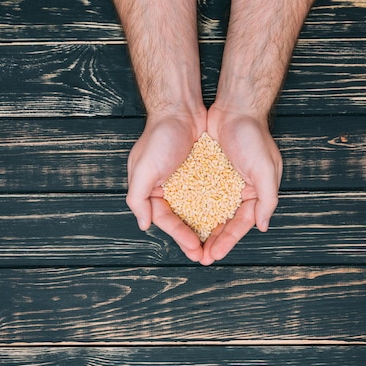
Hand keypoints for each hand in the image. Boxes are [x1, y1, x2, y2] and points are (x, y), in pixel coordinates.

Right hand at [126, 111, 206, 261]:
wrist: (181, 109)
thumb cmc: (159, 136)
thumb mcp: (142, 168)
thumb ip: (138, 198)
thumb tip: (144, 225)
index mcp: (152, 191)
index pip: (166, 220)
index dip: (180, 236)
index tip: (194, 249)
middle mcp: (170, 189)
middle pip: (183, 220)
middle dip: (195, 239)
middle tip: (207, 256)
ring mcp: (188, 182)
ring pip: (199, 211)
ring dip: (208, 229)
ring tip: (219, 245)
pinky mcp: (204, 173)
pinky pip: (212, 196)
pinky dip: (218, 209)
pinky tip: (227, 220)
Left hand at [201, 105, 282, 265]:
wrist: (234, 107)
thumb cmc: (253, 136)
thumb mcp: (265, 169)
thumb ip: (267, 199)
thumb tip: (262, 226)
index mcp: (256, 192)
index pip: (240, 224)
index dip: (227, 241)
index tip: (213, 255)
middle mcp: (239, 190)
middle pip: (224, 222)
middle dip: (213, 240)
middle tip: (200, 257)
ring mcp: (223, 181)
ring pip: (210, 211)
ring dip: (201, 228)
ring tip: (191, 244)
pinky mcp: (208, 171)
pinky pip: (199, 194)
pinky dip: (192, 207)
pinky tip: (182, 219)